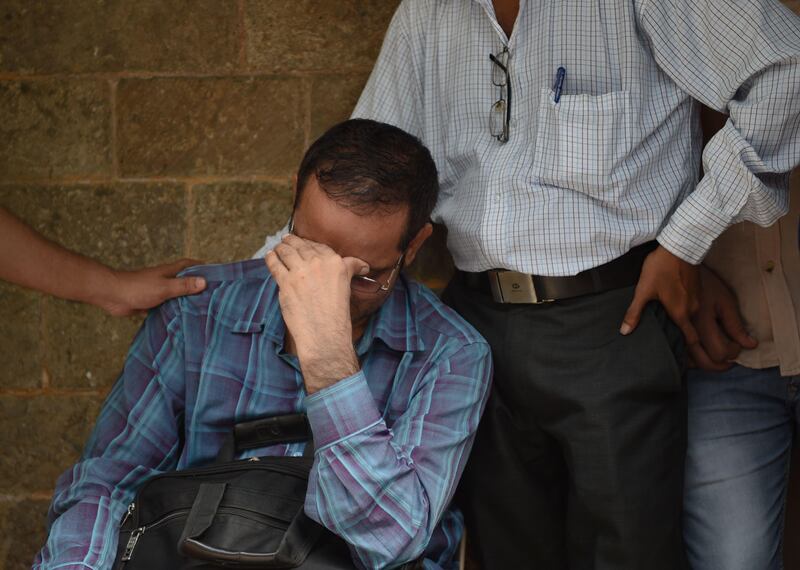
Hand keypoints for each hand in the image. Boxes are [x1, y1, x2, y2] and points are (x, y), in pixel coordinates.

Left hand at [96, 259, 206, 316]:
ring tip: (204, 308)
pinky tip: (184, 317)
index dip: (203, 267)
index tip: (218, 272)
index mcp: (171, 271)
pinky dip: (177, 309)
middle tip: (215, 293)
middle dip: (199, 284)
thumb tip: (204, 282)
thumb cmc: (138, 288)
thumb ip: (183, 286)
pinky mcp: (153, 302)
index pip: (191, 265)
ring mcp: (160, 290)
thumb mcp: (164, 287)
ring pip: (179, 293)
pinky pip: (170, 304)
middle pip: (187, 280)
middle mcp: (166, 279)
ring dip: (188, 298)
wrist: (113, 296)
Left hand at [265, 234, 368, 393]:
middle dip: (291, 241)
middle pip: (300, 246)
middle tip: (286, 239)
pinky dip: (271, 258)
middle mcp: (317, 263)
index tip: (303, 242)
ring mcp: (300, 272)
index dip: (308, 243)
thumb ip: (349, 269)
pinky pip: (275, 265)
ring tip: (277, 247)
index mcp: (335, 262)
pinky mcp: (285, 283)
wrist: (325, 333)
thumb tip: (363, 265)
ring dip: (280, 248)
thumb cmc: (337, 313)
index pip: (318, 246)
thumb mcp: (347, 286)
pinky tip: (269, 256)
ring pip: (286, 252)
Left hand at [620, 245, 700, 346]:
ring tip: (672, 328)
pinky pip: (694, 306)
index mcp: (682, 313)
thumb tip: (625, 331)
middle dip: (685, 339)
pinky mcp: (698, 289)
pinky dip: (687, 312)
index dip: (686, 351)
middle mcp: (694, 309)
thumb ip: (634, 312)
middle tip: (674, 345)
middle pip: (692, 330)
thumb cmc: (661, 269)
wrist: (680, 247)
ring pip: (693, 318)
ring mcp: (698, 299)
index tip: (679, 357)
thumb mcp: (643, 291)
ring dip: (686, 325)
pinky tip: (676, 309)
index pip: (690, 340)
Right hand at [687, 265, 757, 370]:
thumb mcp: (725, 301)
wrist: (678, 270)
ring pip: (691, 361)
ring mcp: (677, 334)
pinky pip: (681, 353)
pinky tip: (700, 349)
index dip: (733, 352)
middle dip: (721, 363)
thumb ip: (736, 325)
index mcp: (702, 325)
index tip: (738, 342)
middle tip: (730, 355)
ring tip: (715, 351)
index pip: (720, 353)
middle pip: (705, 363)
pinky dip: (692, 356)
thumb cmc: (705, 283)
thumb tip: (750, 345)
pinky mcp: (671, 331)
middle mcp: (687, 333)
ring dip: (706, 361)